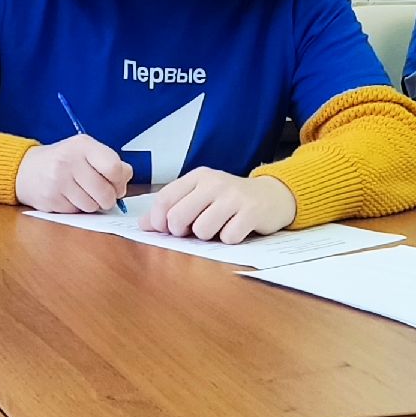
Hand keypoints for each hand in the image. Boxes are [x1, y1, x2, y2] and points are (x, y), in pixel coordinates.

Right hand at [14, 134, 130, 212]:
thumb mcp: (86, 151)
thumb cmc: (62, 160)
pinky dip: (78, 209)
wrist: (26, 170)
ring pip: (92, 206)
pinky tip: (70, 198)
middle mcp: (69, 161)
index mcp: (82, 145)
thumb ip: (110, 161)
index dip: (120, 182)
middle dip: (109, 198)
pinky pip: (76, 212)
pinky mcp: (50, 199)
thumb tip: (126, 176)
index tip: (117, 185)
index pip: (114, 168)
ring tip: (84, 194)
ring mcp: (57, 181)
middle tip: (103, 195)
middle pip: (105, 192)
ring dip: (93, 205)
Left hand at [138, 169, 295, 243]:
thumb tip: (142, 225)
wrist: (273, 196)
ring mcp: (234, 196)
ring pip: (202, 230)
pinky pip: (228, 237)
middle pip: (178, 217)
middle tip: (194, 230)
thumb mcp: (201, 197)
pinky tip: (237, 229)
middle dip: (181, 232)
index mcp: (198, 177)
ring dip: (208, 237)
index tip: (166, 230)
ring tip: (219, 228)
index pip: (164, 199)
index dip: (159, 221)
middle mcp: (214, 182)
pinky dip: (230, 239)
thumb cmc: (231, 200)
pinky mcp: (251, 212)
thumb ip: (172, 208)